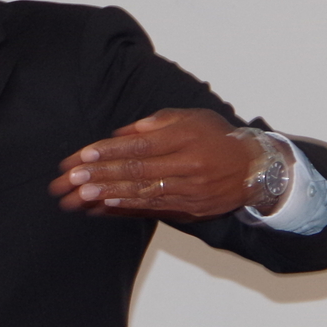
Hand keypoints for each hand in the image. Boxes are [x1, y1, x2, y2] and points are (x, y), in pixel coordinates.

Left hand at [50, 108, 258, 222]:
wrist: (256, 169)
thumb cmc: (218, 138)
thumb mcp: (191, 119)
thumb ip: (156, 123)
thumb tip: (121, 132)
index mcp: (185, 138)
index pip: (140, 145)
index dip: (109, 151)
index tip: (82, 155)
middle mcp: (188, 165)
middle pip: (137, 170)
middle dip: (100, 174)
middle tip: (70, 178)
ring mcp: (190, 190)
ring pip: (143, 192)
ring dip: (108, 194)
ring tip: (80, 195)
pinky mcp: (191, 208)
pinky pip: (154, 208)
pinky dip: (127, 207)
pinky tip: (105, 205)